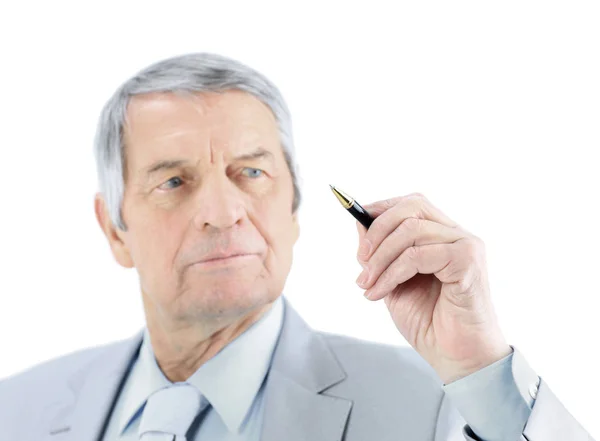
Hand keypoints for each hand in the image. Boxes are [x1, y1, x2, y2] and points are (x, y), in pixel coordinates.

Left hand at [355, 193, 511, 383]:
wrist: (454, 357)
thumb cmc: (428, 321)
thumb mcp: (392, 280)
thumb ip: (380, 253)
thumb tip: (360, 223)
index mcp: (442, 236)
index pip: (412, 203)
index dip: (382, 208)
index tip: (356, 218)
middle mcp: (457, 235)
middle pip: (412, 207)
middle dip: (378, 230)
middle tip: (360, 259)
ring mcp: (466, 245)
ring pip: (411, 231)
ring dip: (380, 259)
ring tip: (366, 284)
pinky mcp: (468, 261)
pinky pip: (418, 256)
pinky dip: (391, 273)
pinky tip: (380, 292)